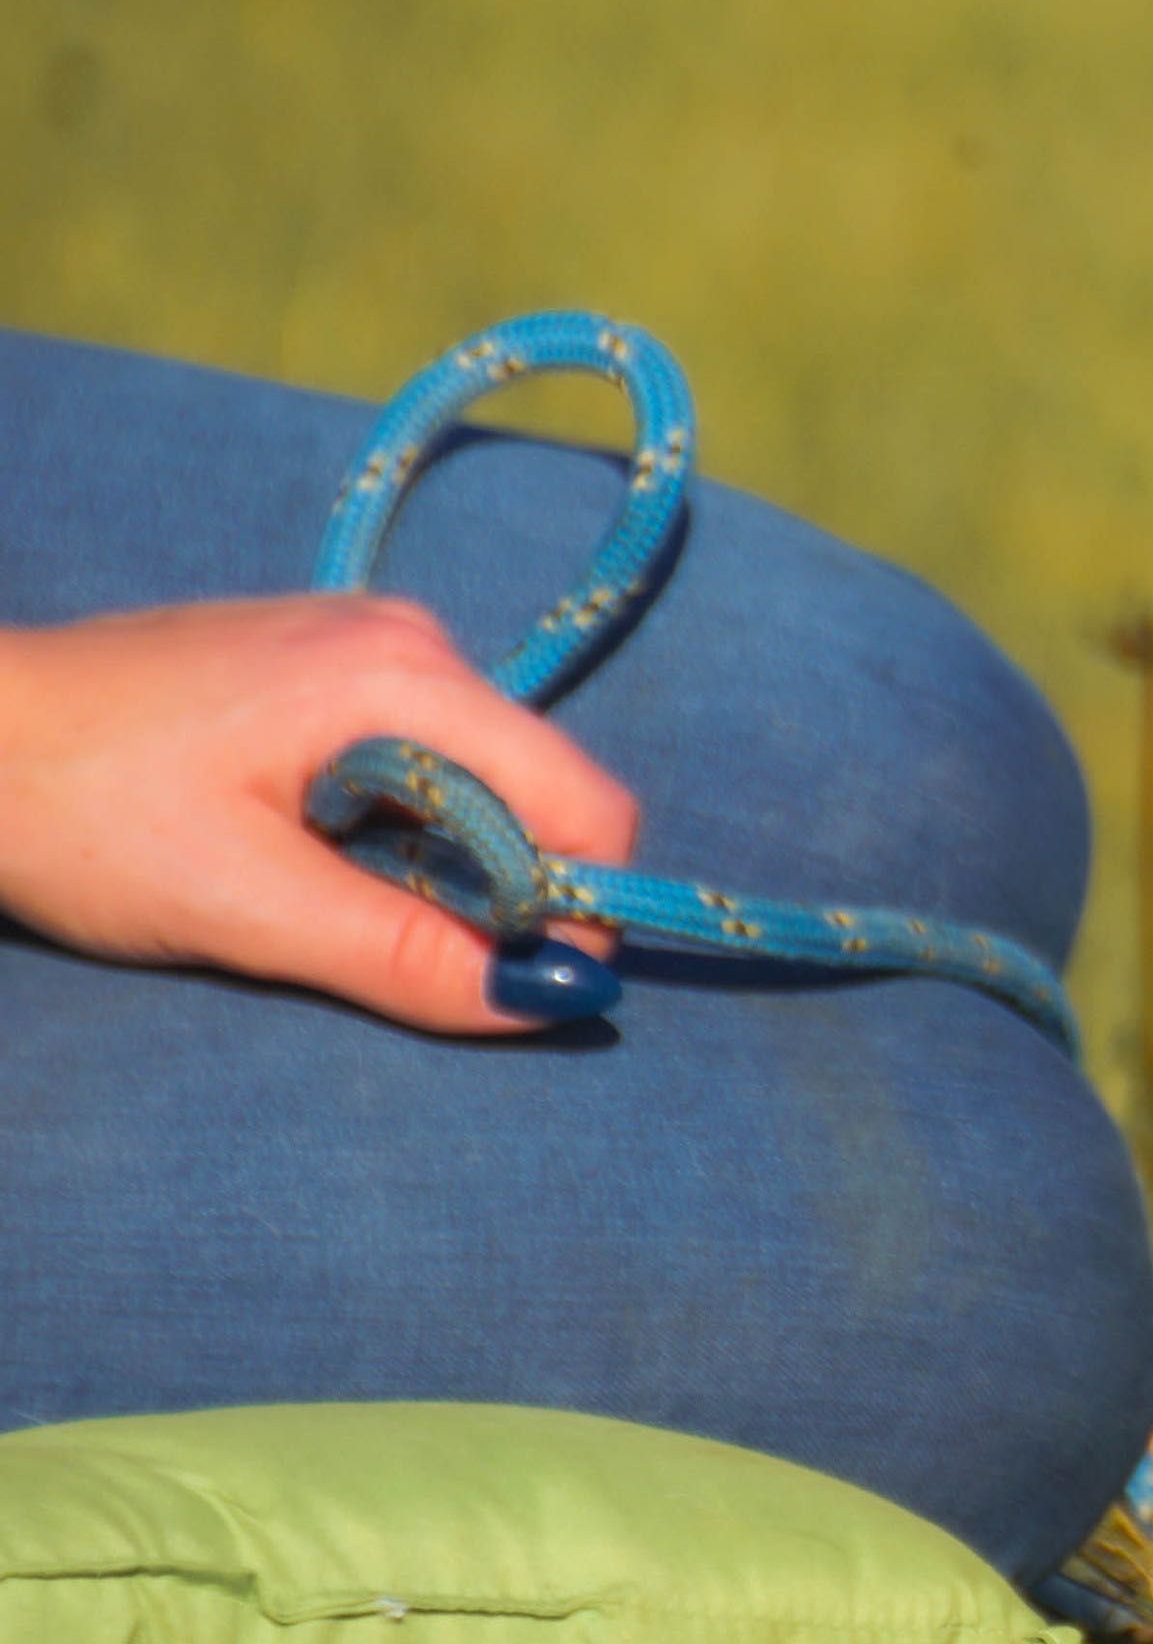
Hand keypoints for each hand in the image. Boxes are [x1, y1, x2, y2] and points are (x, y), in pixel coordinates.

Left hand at [0, 595, 639, 1033]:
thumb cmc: (76, 813)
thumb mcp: (242, 906)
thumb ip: (406, 955)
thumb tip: (553, 1004)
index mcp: (406, 678)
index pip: (584, 803)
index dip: (576, 908)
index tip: (513, 983)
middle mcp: (412, 639)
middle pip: (539, 790)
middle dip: (498, 886)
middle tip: (379, 940)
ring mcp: (368, 639)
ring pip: (481, 777)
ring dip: (437, 857)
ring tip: (313, 886)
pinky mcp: (326, 659)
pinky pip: (423, 754)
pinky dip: (395, 821)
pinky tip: (295, 841)